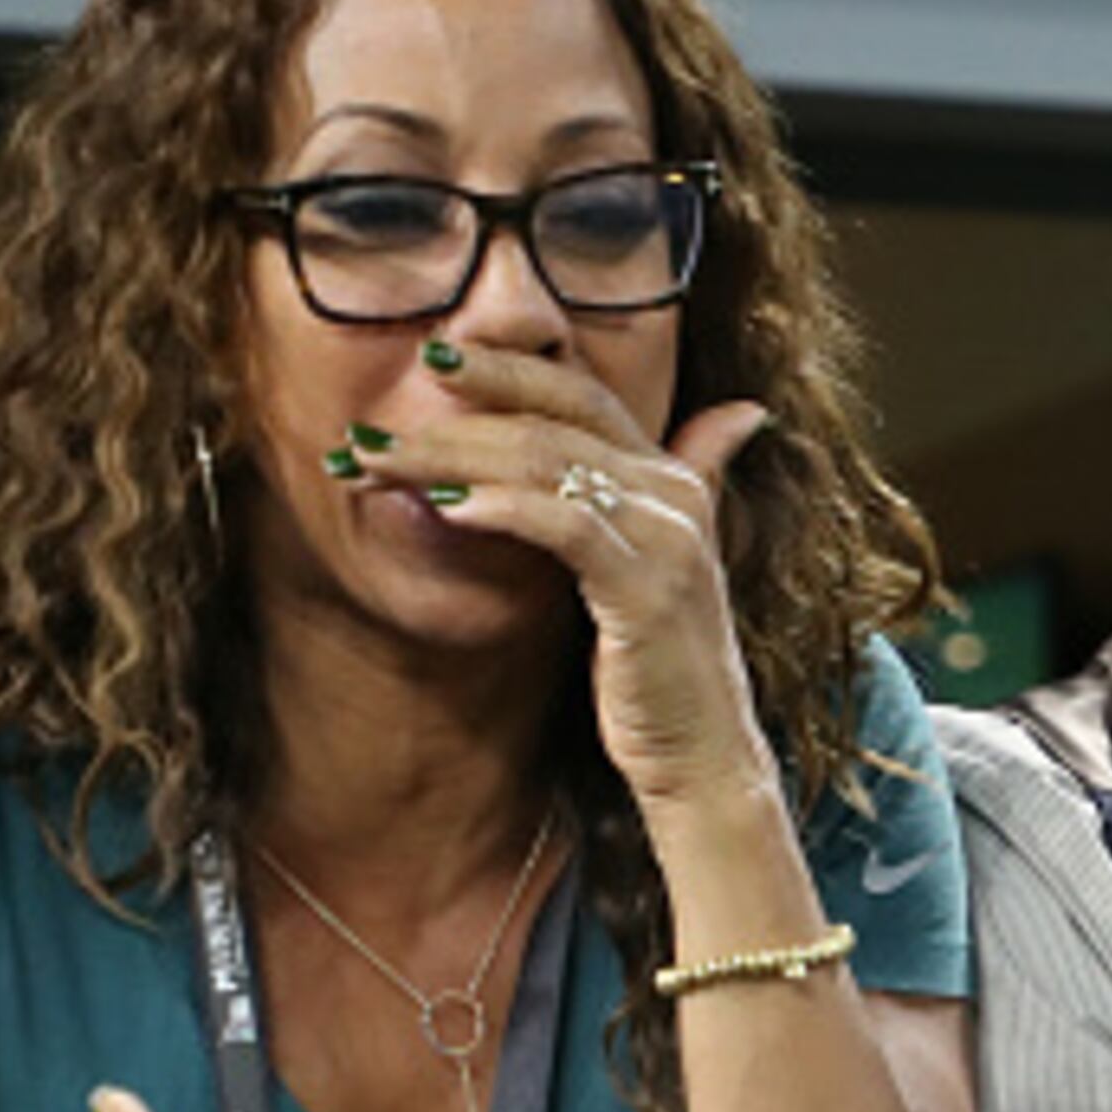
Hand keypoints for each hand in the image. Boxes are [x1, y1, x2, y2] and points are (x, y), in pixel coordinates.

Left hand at [341, 343, 779, 810]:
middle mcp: (673, 495)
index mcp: (670, 478)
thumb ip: (691, 477)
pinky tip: (447, 508)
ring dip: (448, 458)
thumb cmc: (661, 666)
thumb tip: (741, 411)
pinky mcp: (647, 590)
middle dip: (454, 415)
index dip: (506, 369)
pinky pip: (566, 526)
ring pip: (545, 462)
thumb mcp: (664, 561)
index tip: (430, 359)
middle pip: (551, 419)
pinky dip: (504, 508)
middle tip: (369, 427)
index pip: (580, 393)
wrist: (704, 753)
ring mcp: (665, 539)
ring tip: (376, 464)